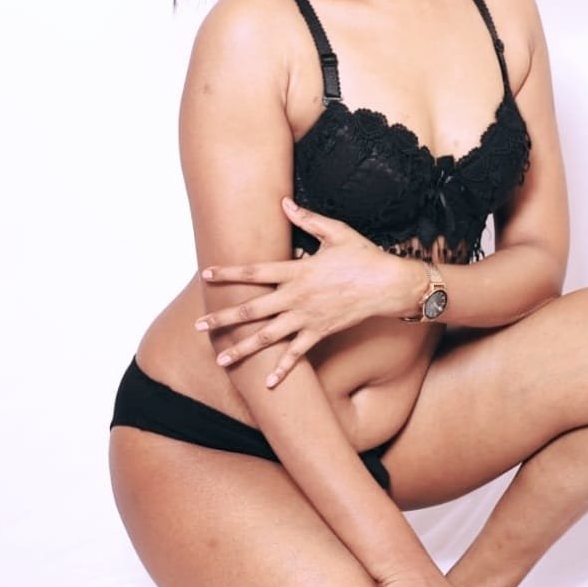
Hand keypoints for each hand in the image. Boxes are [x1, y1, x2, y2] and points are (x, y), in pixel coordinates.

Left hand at [196, 198, 414, 384]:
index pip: (255, 271)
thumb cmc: (363, 256)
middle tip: (199, 325)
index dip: (229, 272)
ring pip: (268, 336)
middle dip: (224, 317)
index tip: (206, 274)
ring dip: (243, 349)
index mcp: (298, 271)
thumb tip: (284, 203)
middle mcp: (297, 297)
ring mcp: (307, 318)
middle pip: (253, 309)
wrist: (388, 285)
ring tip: (221, 359)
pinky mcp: (320, 332)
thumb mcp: (336, 232)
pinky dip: (283, 369)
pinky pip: (297, 353)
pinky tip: (268, 383)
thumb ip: (307, 219)